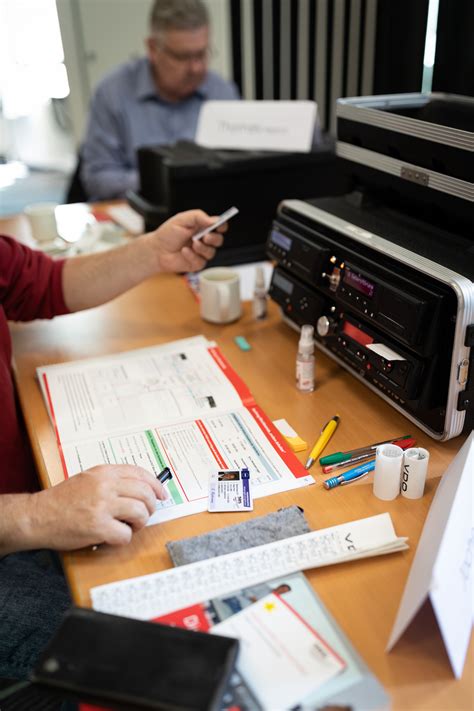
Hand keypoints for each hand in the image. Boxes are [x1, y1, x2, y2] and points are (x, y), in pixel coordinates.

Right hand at [28, 465, 165, 549]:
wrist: (37, 516)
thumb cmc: (61, 501)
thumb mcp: (88, 479)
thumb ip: (112, 481)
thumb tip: (140, 488)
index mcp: (104, 472)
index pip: (141, 473)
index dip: (156, 485)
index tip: (162, 494)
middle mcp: (105, 486)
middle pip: (146, 493)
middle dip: (150, 506)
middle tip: (144, 515)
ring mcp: (102, 506)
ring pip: (141, 512)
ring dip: (140, 523)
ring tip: (129, 526)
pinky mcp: (98, 527)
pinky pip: (126, 534)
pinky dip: (124, 538)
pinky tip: (113, 536)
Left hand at [147, 209, 225, 272]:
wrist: (157, 250)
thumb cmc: (168, 234)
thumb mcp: (182, 219)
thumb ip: (198, 217)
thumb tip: (214, 220)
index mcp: (202, 227)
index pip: (219, 226)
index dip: (222, 226)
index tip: (220, 226)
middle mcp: (204, 240)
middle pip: (219, 240)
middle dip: (214, 239)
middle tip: (206, 237)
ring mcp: (201, 253)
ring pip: (211, 252)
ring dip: (202, 248)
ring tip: (192, 244)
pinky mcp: (196, 264)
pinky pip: (201, 261)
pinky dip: (192, 256)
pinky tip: (184, 251)